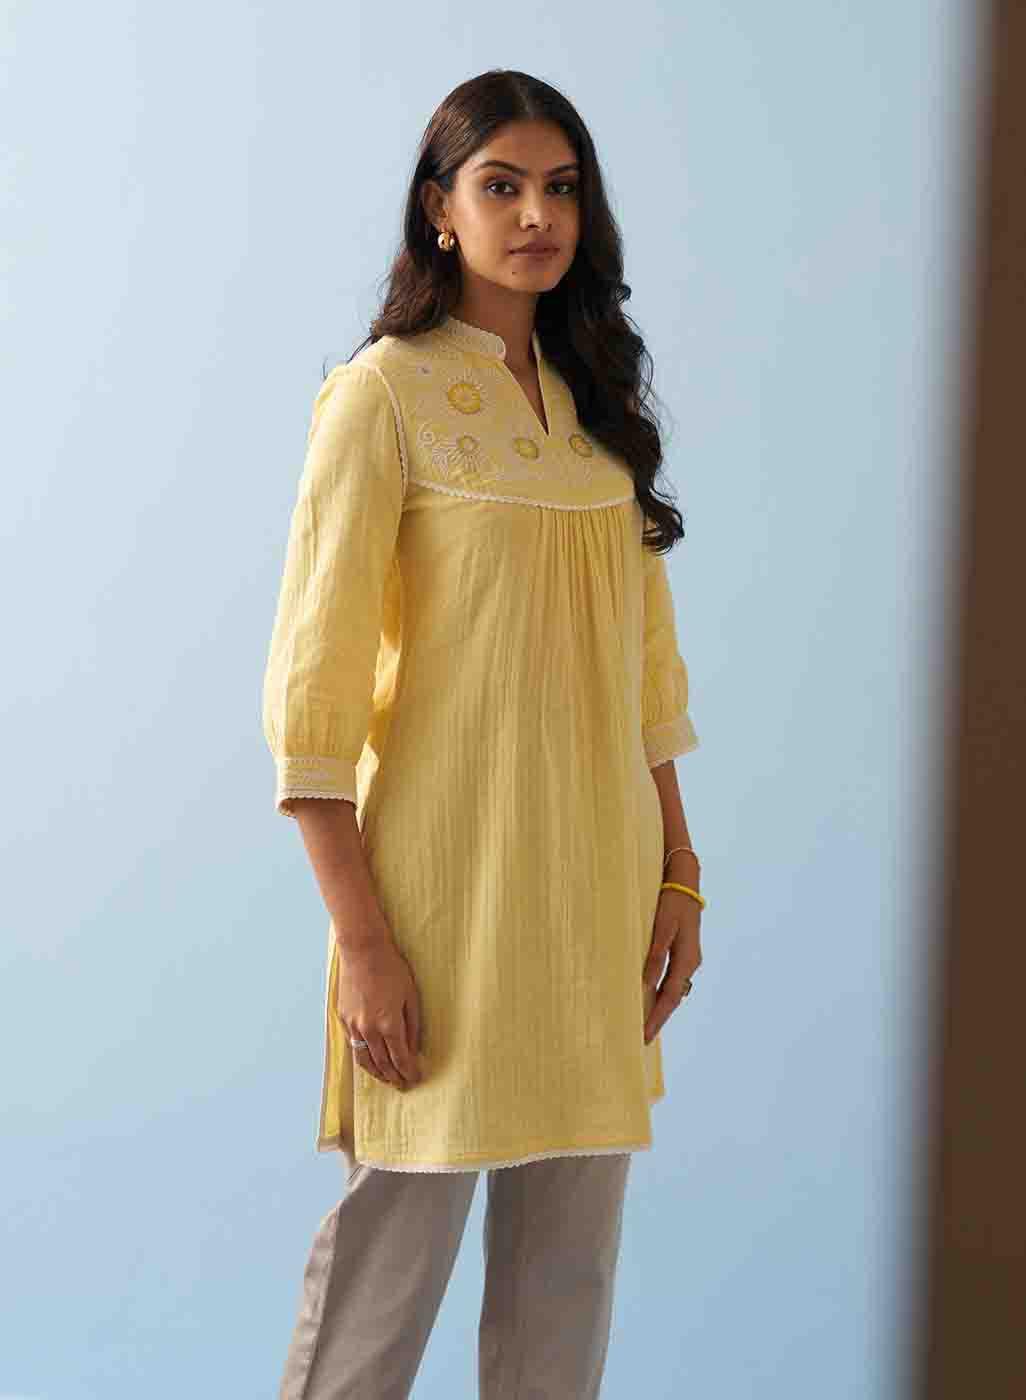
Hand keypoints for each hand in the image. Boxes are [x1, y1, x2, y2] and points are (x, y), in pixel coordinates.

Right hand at [336, 937, 422, 1091]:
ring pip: (363, 1059)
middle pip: (382, 1064)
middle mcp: (368, 1029)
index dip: (409, 1072)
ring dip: (376, 1073)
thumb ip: (412, 1026)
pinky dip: (363, 1056)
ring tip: (386, 1078)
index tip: (415, 1078)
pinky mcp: (343, 1017)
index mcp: (388, 1024)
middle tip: (402, 1085)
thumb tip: (413, 1049)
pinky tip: (370, 1058)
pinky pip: (353, 1044)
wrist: (362, 950)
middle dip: (394, 1077)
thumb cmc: (391, 969)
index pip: (400, 1058)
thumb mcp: (410, 996)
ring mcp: (352, 1025)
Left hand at [642, 882, 701, 1043]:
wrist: (685, 881)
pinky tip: (652, 996)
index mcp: (686, 959)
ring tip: (646, 1022)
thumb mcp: (661, 927)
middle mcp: (690, 963)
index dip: (658, 1018)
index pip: (670, 997)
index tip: (646, 1035)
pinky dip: (663, 991)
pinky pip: (673, 979)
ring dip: (661, 1006)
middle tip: (643, 1037)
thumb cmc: (671, 901)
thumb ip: (655, 955)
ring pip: (674, 989)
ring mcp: (688, 957)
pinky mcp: (683, 951)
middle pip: (674, 997)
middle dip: (659, 1017)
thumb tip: (647, 983)